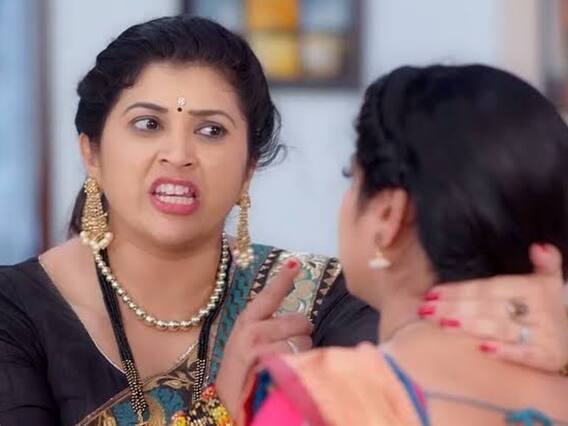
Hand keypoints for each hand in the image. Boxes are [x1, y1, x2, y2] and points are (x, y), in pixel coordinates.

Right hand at [215, 258, 312, 415]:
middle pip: (299, 320)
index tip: (295, 263)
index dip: (283, 278)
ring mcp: (260, 348)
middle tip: (290, 347)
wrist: (224, 405)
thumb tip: (299, 322)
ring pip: (303, 342)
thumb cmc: (241, 374)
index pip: (269, 295)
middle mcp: (252, 331)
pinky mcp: (268, 366)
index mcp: (247, 322)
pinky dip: (299, 368)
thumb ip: (269, 328)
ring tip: (285, 366)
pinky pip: (299, 360)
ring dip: (302, 354)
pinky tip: (284, 375)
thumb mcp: (247, 346)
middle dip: (302, 334)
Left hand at [419, 243, 567, 372]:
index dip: (460, 290)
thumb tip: (538, 246)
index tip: (432, 293)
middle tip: (427, 309)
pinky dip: (504, 351)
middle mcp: (540, 310)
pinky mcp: (547, 357)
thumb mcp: (548, 282)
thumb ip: (544, 263)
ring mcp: (544, 334)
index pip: (489, 287)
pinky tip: (482, 349)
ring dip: (471, 325)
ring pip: (501, 328)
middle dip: (456, 307)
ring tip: (443, 323)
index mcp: (534, 288)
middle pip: (489, 306)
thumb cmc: (548, 308)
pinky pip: (524, 354)